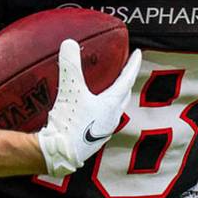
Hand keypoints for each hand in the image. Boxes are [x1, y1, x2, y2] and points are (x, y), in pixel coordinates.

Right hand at [36, 40, 141, 176]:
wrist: (59, 154)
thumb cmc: (69, 123)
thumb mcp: (70, 90)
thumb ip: (70, 66)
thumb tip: (69, 43)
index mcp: (111, 104)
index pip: (127, 80)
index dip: (132, 64)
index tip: (138, 53)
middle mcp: (112, 117)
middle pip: (124, 95)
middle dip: (126, 81)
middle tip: (125, 69)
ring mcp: (103, 130)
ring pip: (114, 108)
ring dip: (115, 96)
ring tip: (108, 87)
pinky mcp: (93, 139)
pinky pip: (103, 118)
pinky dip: (101, 108)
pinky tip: (90, 108)